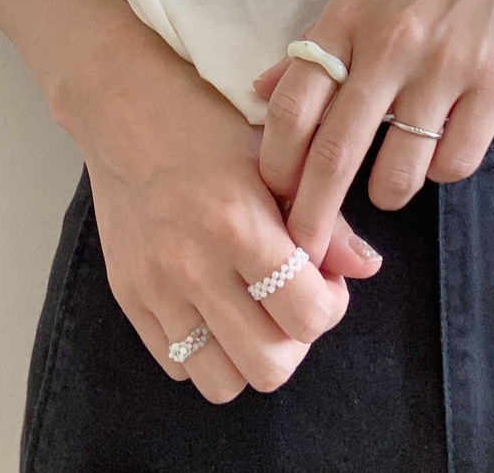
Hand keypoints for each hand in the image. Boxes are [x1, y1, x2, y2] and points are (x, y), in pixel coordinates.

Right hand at [71, 35, 383, 404]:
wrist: (126, 111)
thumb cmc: (209, 126)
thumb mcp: (277, 157)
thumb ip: (327, 219)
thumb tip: (366, 267)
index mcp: (239, 222)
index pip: (307, 315)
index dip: (331, 305)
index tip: (323, 277)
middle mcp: (193, 264)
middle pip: (269, 366)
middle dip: (295, 339)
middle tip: (291, 298)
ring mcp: (155, 287)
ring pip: (222, 382)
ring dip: (249, 355)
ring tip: (253, 310)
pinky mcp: (128, 298)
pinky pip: (178, 366)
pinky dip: (205, 351)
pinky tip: (215, 305)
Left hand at [253, 0, 493, 267]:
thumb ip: (314, 42)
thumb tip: (261, 93)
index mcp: (347, 18)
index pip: (293, 106)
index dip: (275, 163)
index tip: (270, 196)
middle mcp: (390, 45)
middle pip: (336, 152)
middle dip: (313, 213)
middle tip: (304, 248)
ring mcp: (445, 67)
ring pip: (400, 171)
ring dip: (387, 191)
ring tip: (389, 183)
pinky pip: (456, 161)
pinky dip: (442, 169)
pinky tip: (440, 147)